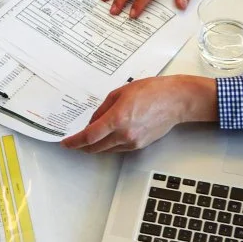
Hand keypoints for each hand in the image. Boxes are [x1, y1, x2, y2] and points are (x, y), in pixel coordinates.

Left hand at [61, 76, 217, 152]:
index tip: (66, 142)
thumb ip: (103, 109)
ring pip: (106, 150)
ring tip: (88, 137)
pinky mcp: (140, 145)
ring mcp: (133, 142)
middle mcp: (124, 134)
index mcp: (117, 119)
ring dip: (95, 146)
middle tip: (73, 142)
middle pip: (95, 147)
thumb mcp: (119, 93)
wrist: (175, 101)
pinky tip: (106, 136)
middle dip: (82, 146)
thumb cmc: (151, 91)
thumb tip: (92, 122)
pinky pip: (118, 148)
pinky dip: (108, 145)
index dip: (75, 141)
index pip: (89, 136)